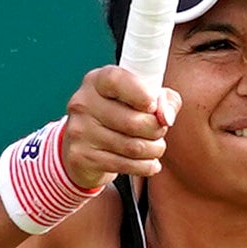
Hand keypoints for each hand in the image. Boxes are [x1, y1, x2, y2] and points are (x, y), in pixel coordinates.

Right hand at [59, 66, 175, 187]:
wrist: (82, 146)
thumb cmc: (118, 116)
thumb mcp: (140, 98)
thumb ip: (163, 100)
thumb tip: (166, 117)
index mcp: (97, 81)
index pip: (116, 80)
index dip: (141, 93)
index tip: (153, 106)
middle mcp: (84, 103)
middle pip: (132, 121)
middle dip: (157, 130)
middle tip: (160, 131)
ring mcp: (80, 131)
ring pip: (133, 147)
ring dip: (155, 150)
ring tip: (156, 147)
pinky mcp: (82, 157)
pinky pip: (125, 165)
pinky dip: (146, 166)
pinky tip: (149, 163)